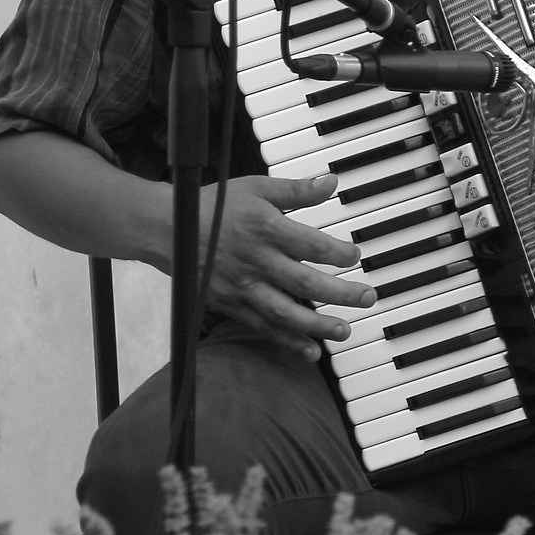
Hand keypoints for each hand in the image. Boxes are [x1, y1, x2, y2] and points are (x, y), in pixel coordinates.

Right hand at [197, 173, 373, 359]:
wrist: (167, 229)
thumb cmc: (215, 206)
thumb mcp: (256, 188)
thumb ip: (295, 190)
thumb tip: (331, 183)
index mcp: (264, 227)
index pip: (310, 244)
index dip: (338, 252)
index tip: (355, 256)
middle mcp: (255, 260)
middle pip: (304, 281)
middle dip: (341, 293)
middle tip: (368, 297)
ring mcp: (242, 286)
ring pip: (285, 311)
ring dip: (317, 324)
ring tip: (345, 330)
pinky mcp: (231, 304)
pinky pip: (263, 327)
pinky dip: (288, 341)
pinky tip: (311, 351)